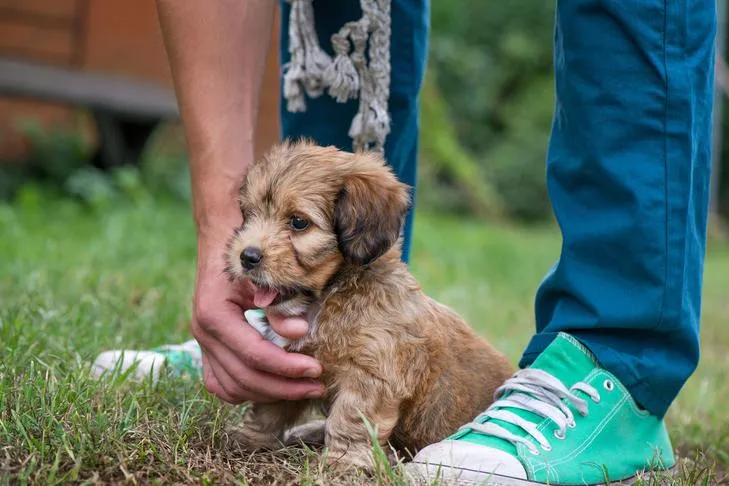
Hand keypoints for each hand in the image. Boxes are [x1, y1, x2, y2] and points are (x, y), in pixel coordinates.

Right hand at [191, 231, 325, 403]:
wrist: (221, 243)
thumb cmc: (248, 257)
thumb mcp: (266, 277)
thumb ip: (281, 306)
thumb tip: (300, 333)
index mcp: (215, 314)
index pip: (254, 354)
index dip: (287, 367)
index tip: (316, 369)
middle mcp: (203, 334)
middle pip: (244, 378)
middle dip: (284, 387)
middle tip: (316, 386)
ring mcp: (201, 344)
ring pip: (231, 388)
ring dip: (267, 394)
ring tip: (301, 388)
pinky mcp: (207, 349)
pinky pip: (221, 383)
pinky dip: (246, 391)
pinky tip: (273, 387)